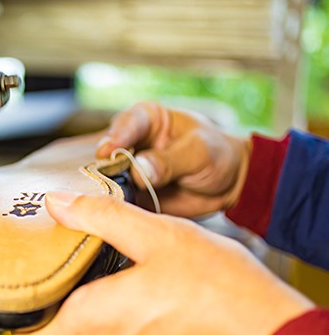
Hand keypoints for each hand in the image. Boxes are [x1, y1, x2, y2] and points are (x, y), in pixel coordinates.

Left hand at [12, 192, 312, 334]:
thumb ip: (99, 217)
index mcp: (91, 322)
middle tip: (87, 271)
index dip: (26, 316)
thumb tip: (60, 204)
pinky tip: (156, 302)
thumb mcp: (157, 235)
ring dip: (104, 314)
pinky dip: (131, 329)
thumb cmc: (220, 292)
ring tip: (128, 280)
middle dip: (69, 305)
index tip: (39, 287)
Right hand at [95, 102, 250, 216]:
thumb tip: (139, 171)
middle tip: (102, 179)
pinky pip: (119, 203)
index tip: (107, 151)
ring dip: (107, 191)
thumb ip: (169, 160)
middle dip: (104, 167)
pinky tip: (115, 214)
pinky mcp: (132, 196)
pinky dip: (116, 209)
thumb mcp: (199, 152)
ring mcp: (129, 172)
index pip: (126, 124)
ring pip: (109, 180)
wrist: (230, 185)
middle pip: (108, 154)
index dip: (116, 136)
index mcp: (147, 120)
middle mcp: (132, 144)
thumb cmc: (217, 155)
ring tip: (107, 198)